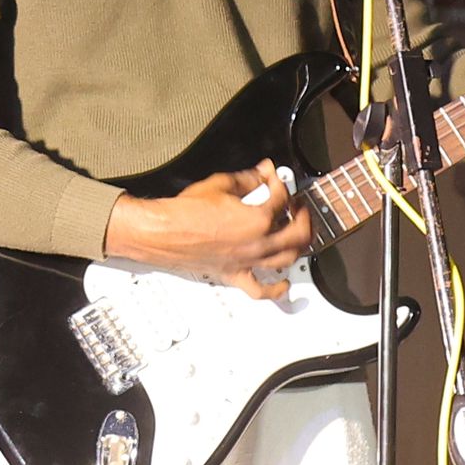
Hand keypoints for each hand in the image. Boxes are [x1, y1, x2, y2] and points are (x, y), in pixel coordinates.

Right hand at [107, 167, 313, 299]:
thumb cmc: (183, 213)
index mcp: (257, 218)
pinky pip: (260, 290)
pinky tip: (284, 284)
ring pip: (288, 258)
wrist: (162, 232)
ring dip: (298, 245)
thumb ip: (246, 179)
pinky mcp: (234, 274)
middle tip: (296, 205)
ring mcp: (248, 261)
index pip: (281, 197)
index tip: (272, 176)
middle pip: (297, 231)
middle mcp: (258, 242)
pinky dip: (276, 289)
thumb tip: (259, 174)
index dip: (279, 181)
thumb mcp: (219, 185)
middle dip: (301, 213)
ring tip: (297, 234)